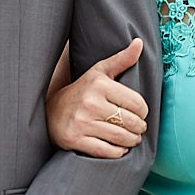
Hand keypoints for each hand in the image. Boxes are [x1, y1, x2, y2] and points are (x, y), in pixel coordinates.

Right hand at [46, 39, 149, 158]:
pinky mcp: (74, 139)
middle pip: (130, 122)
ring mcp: (81, 122)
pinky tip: (119, 148)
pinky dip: (117, 152)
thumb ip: (122, 60)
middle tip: (139, 129)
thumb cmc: (82, 90)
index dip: (144, 111)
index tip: (141, 114)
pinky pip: (105, 151)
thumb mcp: (99, 72)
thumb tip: (139, 42)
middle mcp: (90, 103)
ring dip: (131, 141)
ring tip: (132, 139)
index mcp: (99, 85)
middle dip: (139, 128)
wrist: (50, 110)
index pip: (137, 103)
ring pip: (120, 137)